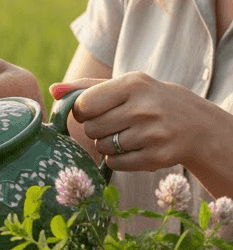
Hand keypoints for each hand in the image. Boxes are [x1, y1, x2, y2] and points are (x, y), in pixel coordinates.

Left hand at [59, 72, 210, 171]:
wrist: (196, 124)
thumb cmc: (149, 101)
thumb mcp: (125, 86)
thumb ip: (86, 87)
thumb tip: (53, 90)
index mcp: (133, 85)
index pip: (84, 105)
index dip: (81, 112)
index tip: (92, 111)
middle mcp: (144, 108)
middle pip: (91, 129)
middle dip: (96, 129)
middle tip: (114, 124)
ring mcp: (153, 134)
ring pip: (102, 147)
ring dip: (107, 145)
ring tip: (127, 135)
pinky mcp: (157, 157)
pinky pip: (115, 164)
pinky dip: (117, 159)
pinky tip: (134, 148)